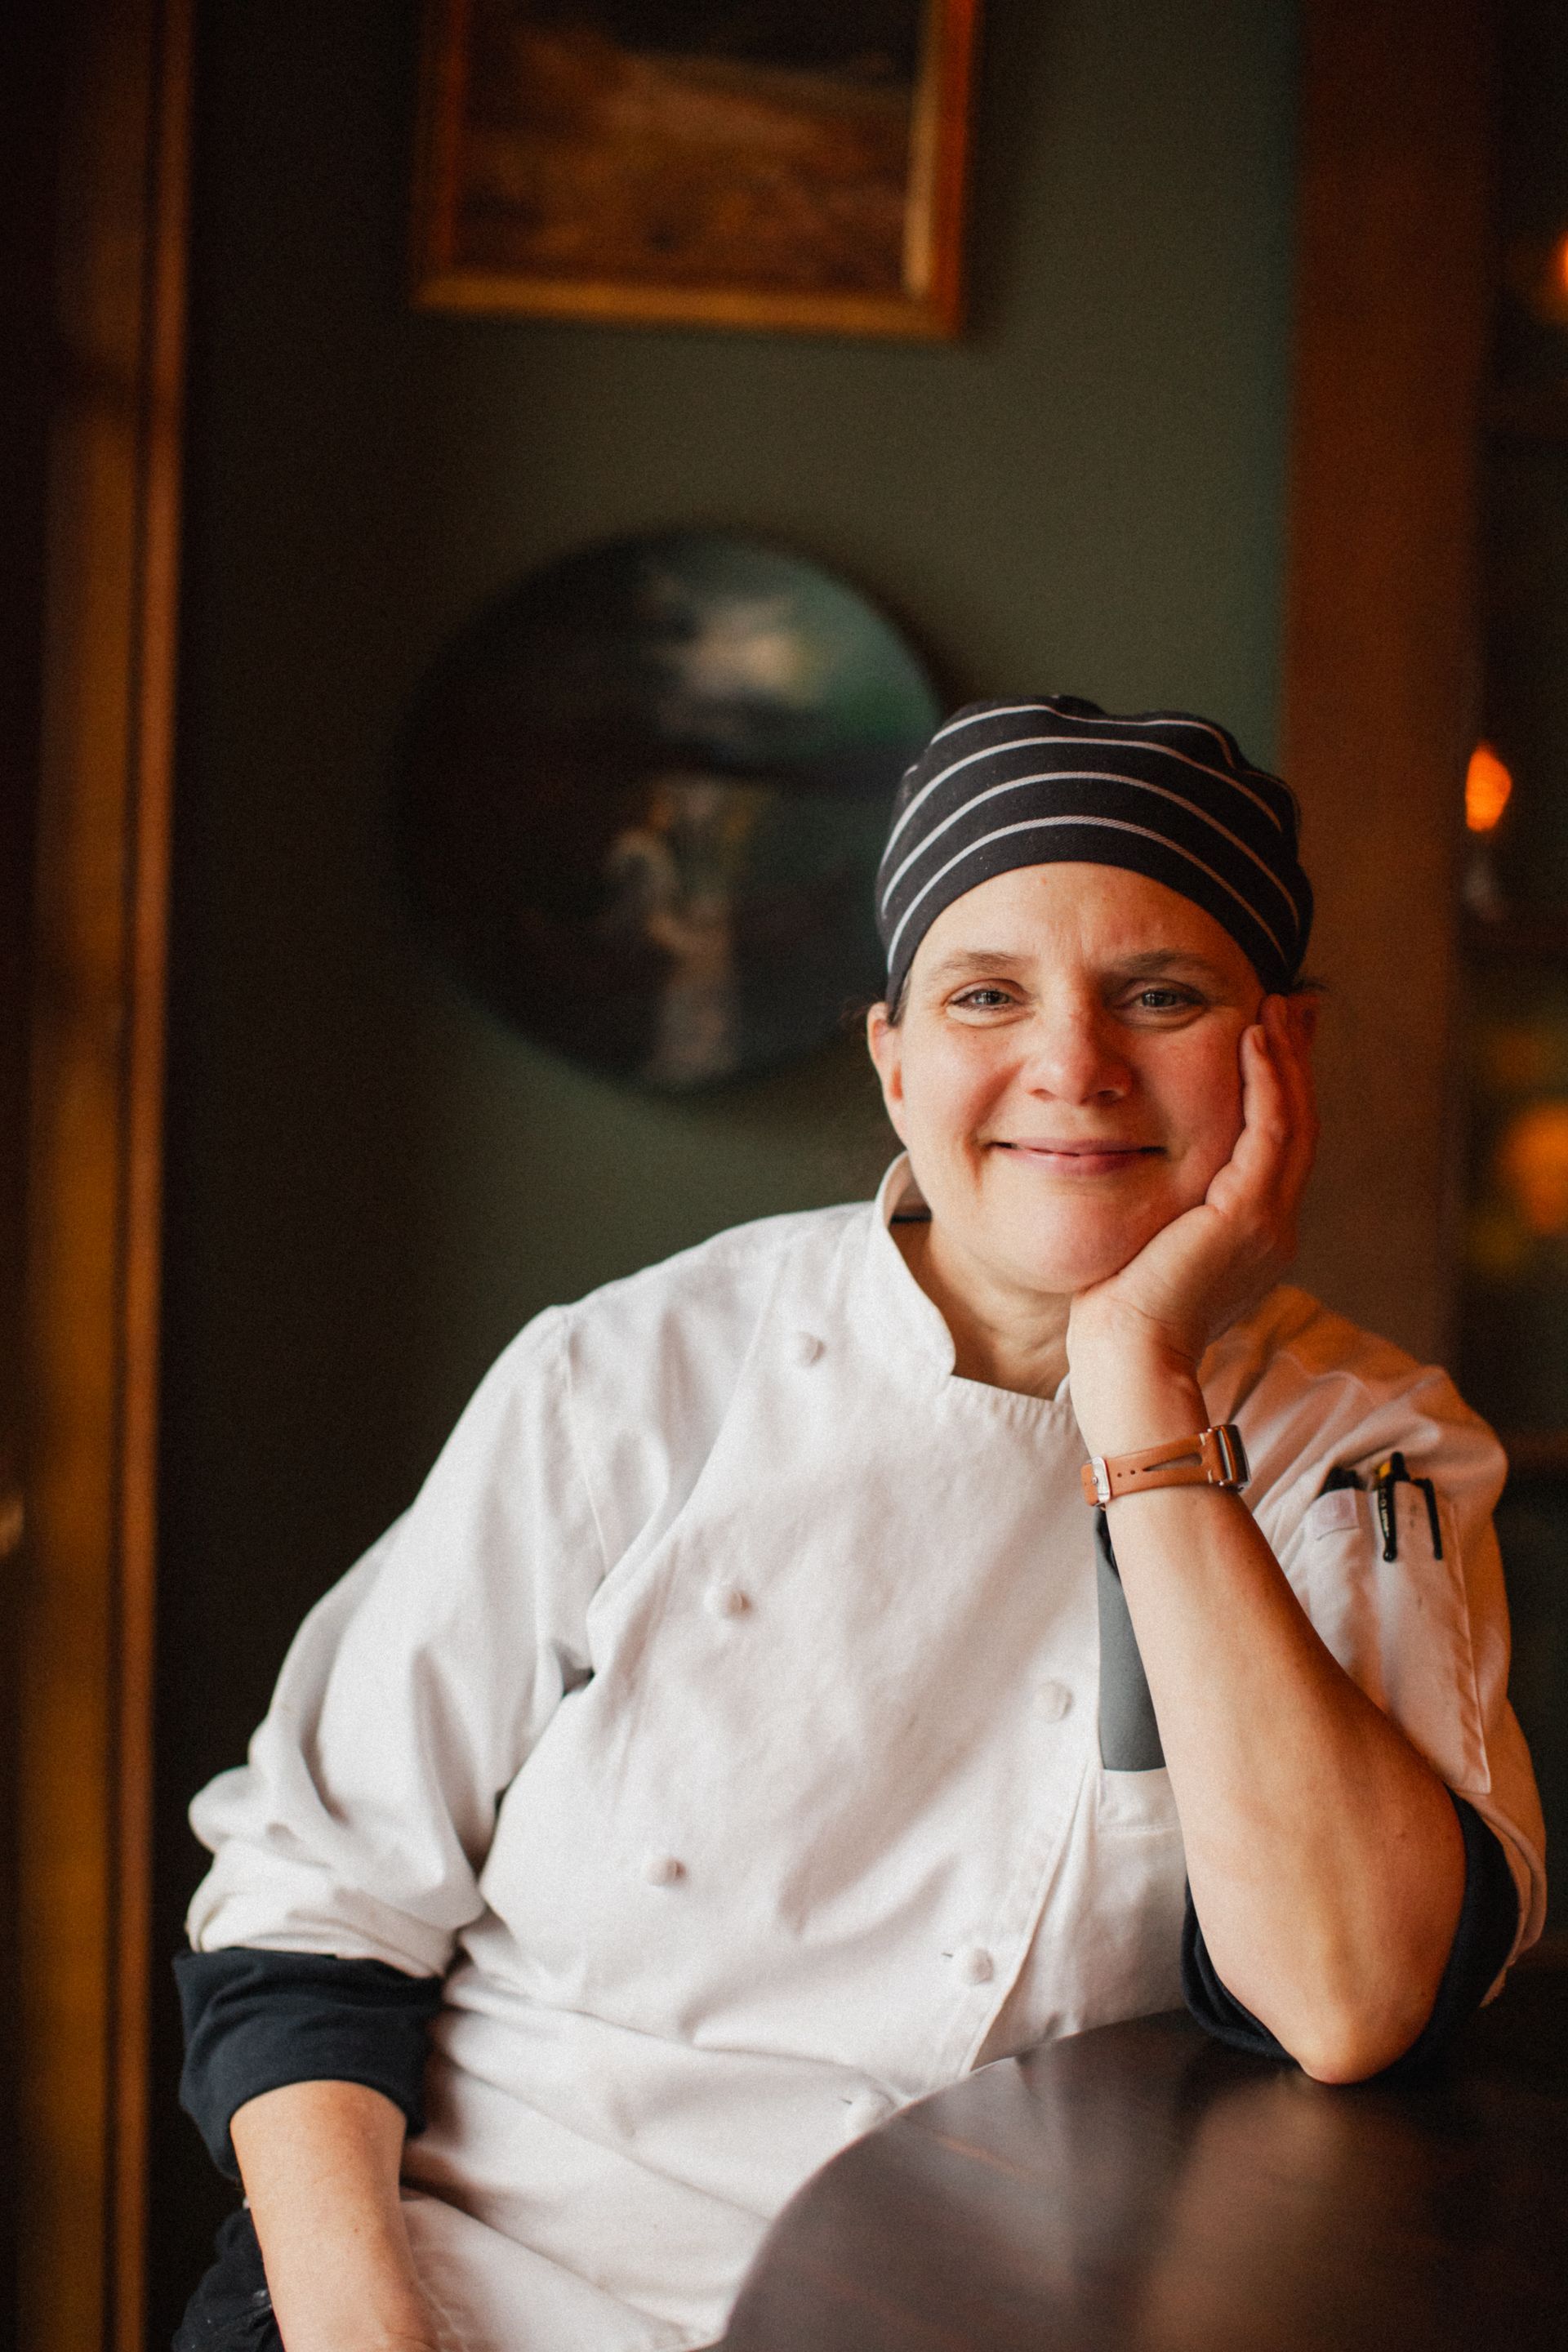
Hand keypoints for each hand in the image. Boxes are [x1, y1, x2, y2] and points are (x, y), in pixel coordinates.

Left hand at [1067, 995, 1317, 1451]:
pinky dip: (1266, 1080)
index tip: (1268, 1035)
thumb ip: (1157, 1212)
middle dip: (1295, 1060)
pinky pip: (1269, 1131)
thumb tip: (1129, 1175)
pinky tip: (1253, 1037)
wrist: (1128, 1361)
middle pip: (1298, 1123)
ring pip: (1293, 1119)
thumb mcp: (1145, 1248)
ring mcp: (1268, 1222)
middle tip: (1290, 1002)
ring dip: (1286, 1057)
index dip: (1278, 1087)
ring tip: (1276, 1003)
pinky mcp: (1248, 1216)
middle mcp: (1273, 1227)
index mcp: (1252, 1235)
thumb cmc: (1116, 1317)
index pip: (1275, 1145)